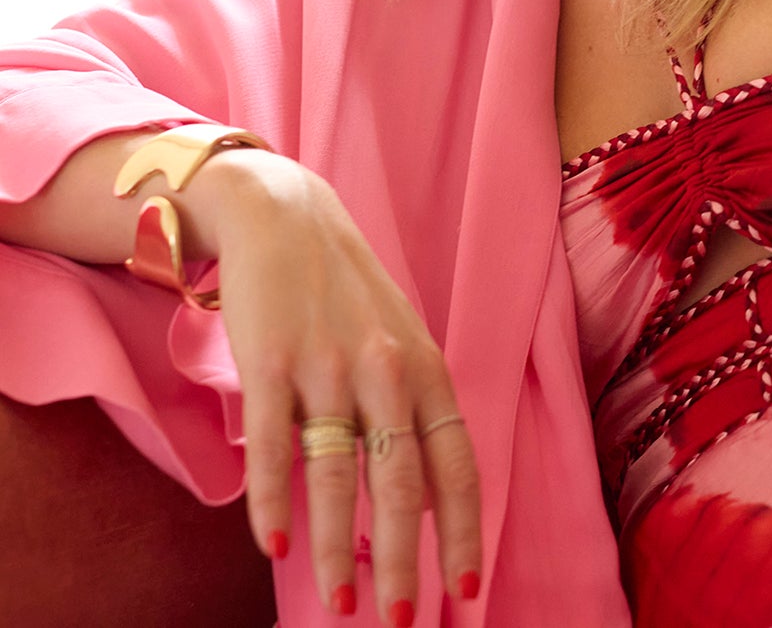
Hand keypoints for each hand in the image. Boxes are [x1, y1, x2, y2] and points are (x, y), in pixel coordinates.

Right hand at [193, 152, 482, 622]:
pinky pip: (276, 446)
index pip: (455, 463)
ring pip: (338, 476)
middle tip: (400, 620)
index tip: (466, 589)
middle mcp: (386, 370)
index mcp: (425, 368)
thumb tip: (430, 500)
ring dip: (336, 549)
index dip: (464, 529)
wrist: (286, 216)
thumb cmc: (348, 293)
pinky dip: (275, 502)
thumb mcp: (401, 341)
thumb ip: (416, 412)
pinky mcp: (272, 363)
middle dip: (404, 560)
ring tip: (341, 607)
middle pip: (400, 483)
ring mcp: (328, 366)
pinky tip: (274, 546)